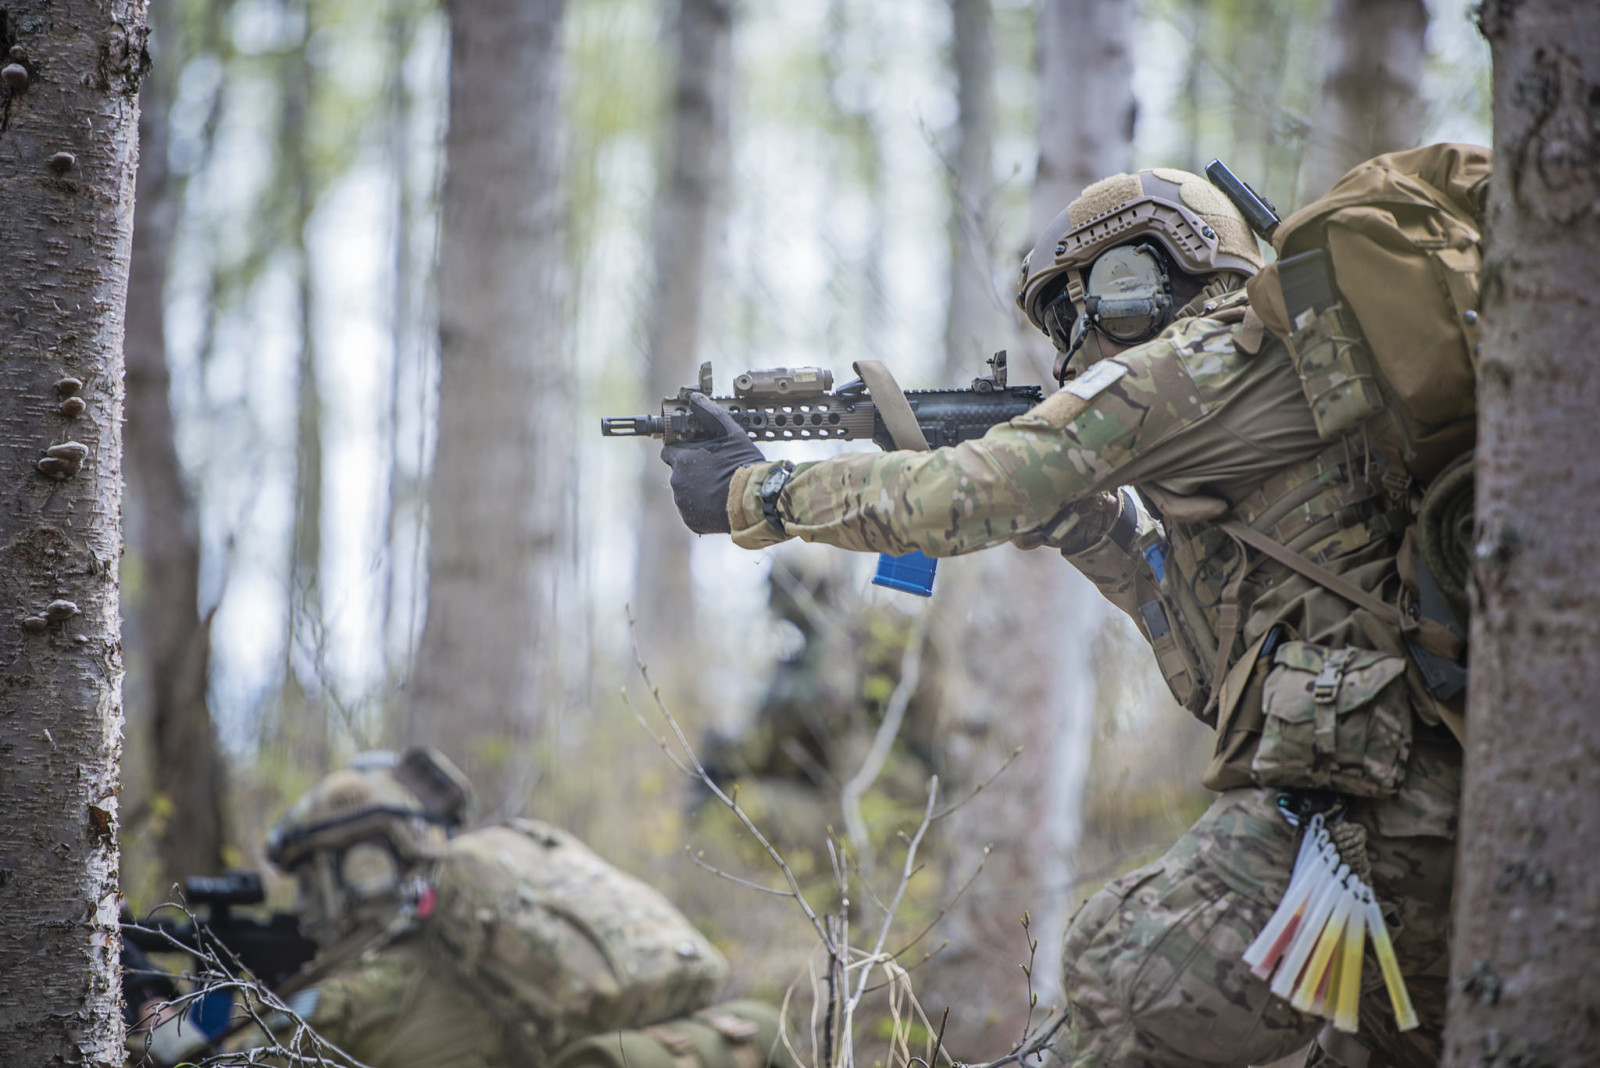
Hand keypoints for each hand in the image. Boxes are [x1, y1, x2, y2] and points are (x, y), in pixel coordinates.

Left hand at [660, 392, 766, 533]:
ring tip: (719, 487)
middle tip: (713, 470)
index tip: (695, 452)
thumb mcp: (730, 433)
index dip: (682, 450)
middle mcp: (678, 481)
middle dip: (691, 470)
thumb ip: (710, 414)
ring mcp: (683, 503)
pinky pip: (691, 511)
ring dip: (696, 489)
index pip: (669, 451)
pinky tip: (718, 502)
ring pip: (684, 492)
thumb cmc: (743, 466)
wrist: (755, 501)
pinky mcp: (691, 520)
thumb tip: (696, 398)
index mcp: (682, 460)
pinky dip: (701, 507)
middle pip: (677, 472)